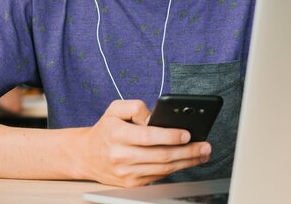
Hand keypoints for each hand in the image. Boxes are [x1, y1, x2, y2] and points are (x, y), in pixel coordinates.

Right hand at [77, 100, 211, 186]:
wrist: (85, 156)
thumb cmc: (105, 130)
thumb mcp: (115, 109)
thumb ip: (136, 106)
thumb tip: (155, 117)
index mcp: (117, 134)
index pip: (148, 137)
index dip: (170, 136)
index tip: (187, 134)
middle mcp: (121, 156)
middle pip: (161, 156)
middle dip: (187, 152)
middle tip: (205, 146)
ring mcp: (126, 173)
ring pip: (163, 169)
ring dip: (186, 162)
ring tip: (202, 154)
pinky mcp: (131, 184)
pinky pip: (158, 177)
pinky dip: (175, 170)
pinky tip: (187, 162)